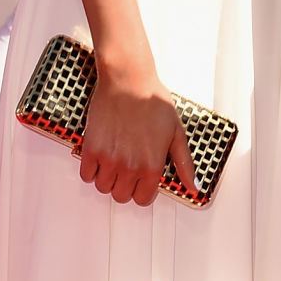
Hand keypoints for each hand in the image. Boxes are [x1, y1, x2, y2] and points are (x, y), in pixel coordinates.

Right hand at [79, 64, 195, 204]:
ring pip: (103, 187)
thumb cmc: (153, 101)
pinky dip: (92, 170)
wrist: (128, 80)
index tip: (142, 179)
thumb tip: (194, 187)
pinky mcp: (91, 148)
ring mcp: (108, 159)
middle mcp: (129, 167)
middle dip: (125, 186)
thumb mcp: (177, 133)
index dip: (143, 190)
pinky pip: (86, 175)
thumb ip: (184, 164)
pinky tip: (101, 157)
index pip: (143, 199)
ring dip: (108, 178)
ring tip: (114, 162)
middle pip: (121, 196)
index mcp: (151, 166)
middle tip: (128, 169)